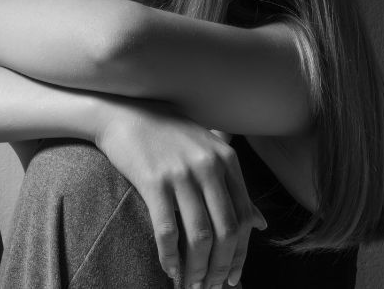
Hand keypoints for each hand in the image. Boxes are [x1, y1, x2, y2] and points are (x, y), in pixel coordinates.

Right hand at [93, 100, 265, 288]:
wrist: (123, 113)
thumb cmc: (166, 134)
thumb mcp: (208, 152)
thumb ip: (234, 186)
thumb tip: (261, 224)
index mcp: (227, 160)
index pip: (244, 217)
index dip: (241, 254)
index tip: (233, 277)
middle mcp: (209, 166)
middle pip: (226, 231)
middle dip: (220, 267)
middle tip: (211, 288)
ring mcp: (181, 174)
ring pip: (199, 236)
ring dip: (197, 268)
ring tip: (191, 285)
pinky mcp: (153, 181)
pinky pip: (166, 229)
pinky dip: (170, 256)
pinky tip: (170, 269)